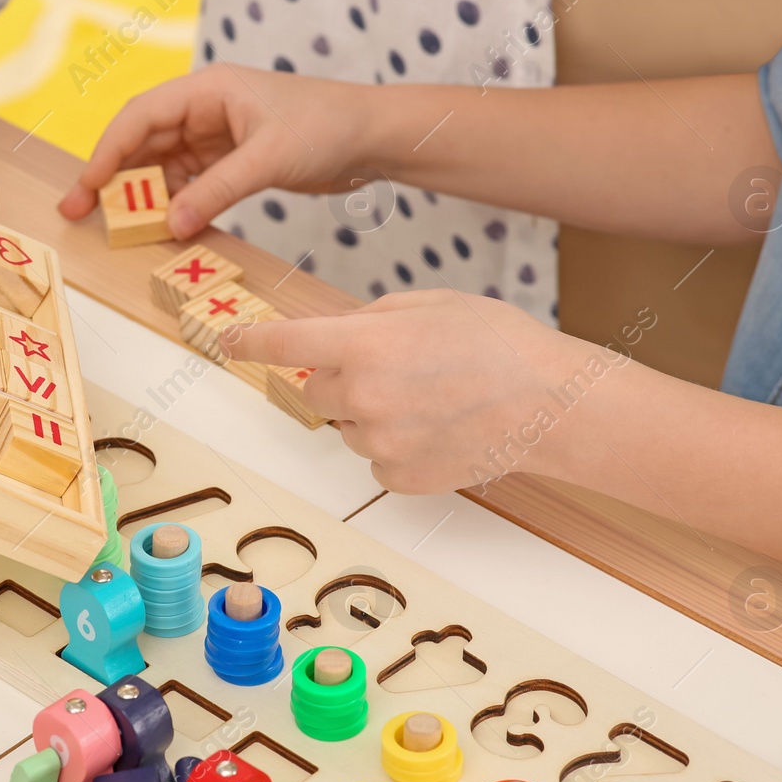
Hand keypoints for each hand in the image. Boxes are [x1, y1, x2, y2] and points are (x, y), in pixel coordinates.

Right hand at [58, 63, 377, 238]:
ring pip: (163, 167)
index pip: (140, 117)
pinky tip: (166, 228)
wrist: (373, 136)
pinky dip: (176, 206)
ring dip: (143, 197)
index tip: (86, 187)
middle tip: (79, 212)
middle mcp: (204, 109)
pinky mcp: (231, 162)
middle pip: (142, 143)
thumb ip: (216, 192)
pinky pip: (190, 185)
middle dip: (111, 178)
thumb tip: (170, 226)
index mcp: (207, 89)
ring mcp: (216, 136)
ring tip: (121, 229)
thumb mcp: (268, 159)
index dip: (107, 151)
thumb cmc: (327, 127)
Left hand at [222, 290, 609, 493]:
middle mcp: (361, 397)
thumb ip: (370, 319)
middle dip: (341, 376)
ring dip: (371, 411)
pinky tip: (438, 428)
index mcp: (362, 345)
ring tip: (430, 398)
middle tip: (396, 367)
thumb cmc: (498, 344)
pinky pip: (376, 459)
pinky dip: (396, 445)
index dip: (250, 341)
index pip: (282, 344)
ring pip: (347, 425)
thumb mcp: (427, 304)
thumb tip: (338, 336)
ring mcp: (378, 442)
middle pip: (315, 389)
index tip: (231, 341)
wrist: (551, 403)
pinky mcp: (400, 477)